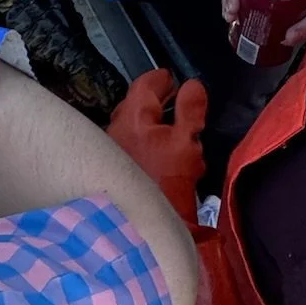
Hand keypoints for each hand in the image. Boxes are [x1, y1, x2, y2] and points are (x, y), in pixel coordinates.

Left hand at [106, 68, 208, 220]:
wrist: (144, 226)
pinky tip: (161, 155)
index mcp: (132, 116)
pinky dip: (146, 142)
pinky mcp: (115, 167)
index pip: (144, 84)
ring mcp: (112, 149)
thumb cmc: (166, 182)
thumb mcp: (186, 143)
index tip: (173, 78)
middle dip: (156, 100)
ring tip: (172, 127)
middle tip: (175, 99)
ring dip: (151, 123)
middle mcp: (116, 128)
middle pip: (136, 104)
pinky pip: (130, 145)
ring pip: (133, 126)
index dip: (162, 78)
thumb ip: (191, 112)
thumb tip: (193, 85)